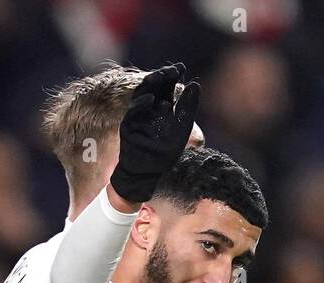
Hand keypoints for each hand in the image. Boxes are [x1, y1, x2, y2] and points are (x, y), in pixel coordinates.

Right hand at [109, 63, 200, 205]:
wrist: (147, 173)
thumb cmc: (164, 153)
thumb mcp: (182, 128)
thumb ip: (187, 108)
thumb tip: (195, 84)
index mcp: (162, 107)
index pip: (167, 86)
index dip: (173, 76)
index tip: (181, 68)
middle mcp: (149, 108)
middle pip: (154, 86)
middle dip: (162, 76)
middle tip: (172, 70)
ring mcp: (137, 116)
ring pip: (142, 94)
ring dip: (150, 84)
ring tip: (160, 76)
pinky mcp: (128, 126)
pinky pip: (133, 111)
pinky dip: (140, 104)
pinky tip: (150, 99)